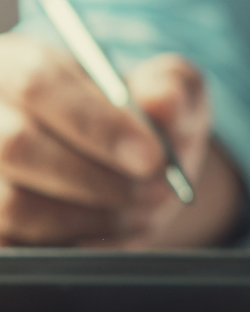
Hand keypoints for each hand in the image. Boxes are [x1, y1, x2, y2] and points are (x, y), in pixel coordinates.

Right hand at [0, 33, 219, 246]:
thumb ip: (173, 88)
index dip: (97, 124)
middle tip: (157, 190)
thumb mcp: (172, 93)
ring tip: (145, 209)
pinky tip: (116, 231)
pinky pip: (19, 247)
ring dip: (94, 216)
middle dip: (98, 178)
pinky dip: (77, 246)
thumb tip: (163, 101)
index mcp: (17, 64)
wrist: (138, 173)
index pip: (39, 84)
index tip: (152, 157)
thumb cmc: (146, 122)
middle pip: (15, 145)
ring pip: (15, 205)